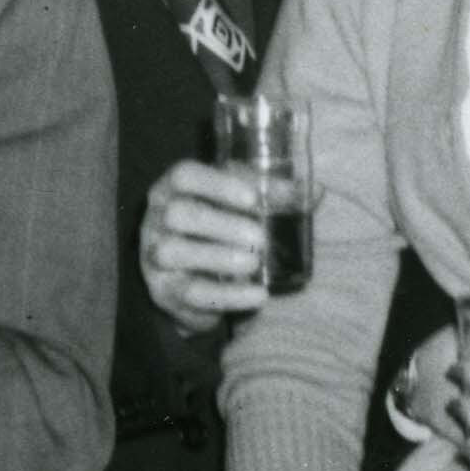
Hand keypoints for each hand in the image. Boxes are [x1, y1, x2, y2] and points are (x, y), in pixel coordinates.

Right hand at [138, 159, 279, 326]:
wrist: (189, 278)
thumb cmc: (216, 226)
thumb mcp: (237, 203)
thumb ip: (271, 195)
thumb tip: (314, 192)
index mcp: (174, 187)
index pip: (185, 175)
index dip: (217, 184)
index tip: (252, 198)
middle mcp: (157, 217)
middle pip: (179, 214)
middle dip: (221, 224)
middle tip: (259, 236)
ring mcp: (154, 254)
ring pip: (174, 252)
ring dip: (218, 257)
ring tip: (254, 262)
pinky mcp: (163, 290)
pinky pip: (191, 292)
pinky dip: (227, 295)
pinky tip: (256, 295)